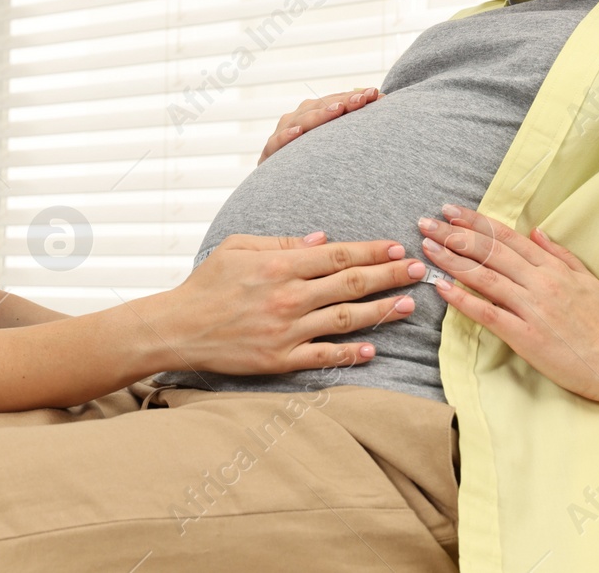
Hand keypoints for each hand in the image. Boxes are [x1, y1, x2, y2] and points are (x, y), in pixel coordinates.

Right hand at [156, 232, 423, 374]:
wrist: (178, 328)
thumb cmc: (206, 284)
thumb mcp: (238, 247)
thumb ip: (282, 242)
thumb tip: (322, 238)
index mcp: (280, 265)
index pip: (338, 254)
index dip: (373, 250)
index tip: (398, 247)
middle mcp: (289, 297)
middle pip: (351, 283)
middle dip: (390, 275)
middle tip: (420, 270)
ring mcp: (286, 330)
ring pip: (346, 319)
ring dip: (382, 311)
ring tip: (410, 304)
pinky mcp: (279, 359)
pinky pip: (323, 356)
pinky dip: (350, 353)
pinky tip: (373, 348)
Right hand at [259, 88, 380, 162]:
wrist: (281, 192)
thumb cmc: (313, 167)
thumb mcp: (333, 148)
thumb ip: (352, 131)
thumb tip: (384, 105)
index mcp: (313, 116)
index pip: (335, 101)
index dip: (354, 97)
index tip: (377, 94)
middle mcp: (297, 121)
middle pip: (319, 106)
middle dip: (343, 101)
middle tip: (363, 98)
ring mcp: (281, 135)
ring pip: (300, 120)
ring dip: (319, 114)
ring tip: (338, 110)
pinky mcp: (269, 154)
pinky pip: (276, 144)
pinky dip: (286, 137)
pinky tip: (298, 133)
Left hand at [420, 205, 598, 401]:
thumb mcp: (587, 279)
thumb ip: (560, 254)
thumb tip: (536, 231)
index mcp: (552, 267)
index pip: (507, 237)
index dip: (477, 222)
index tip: (452, 211)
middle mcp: (539, 282)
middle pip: (490, 251)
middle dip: (454, 235)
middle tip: (427, 222)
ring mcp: (531, 308)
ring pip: (485, 277)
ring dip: (452, 260)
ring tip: (427, 247)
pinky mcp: (525, 336)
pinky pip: (488, 313)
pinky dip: (463, 299)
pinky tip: (442, 287)